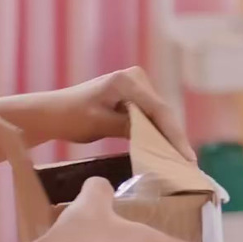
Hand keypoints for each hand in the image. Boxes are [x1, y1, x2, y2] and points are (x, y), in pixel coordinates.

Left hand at [36, 67, 196, 159]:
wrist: (52, 113)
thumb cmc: (70, 117)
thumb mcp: (100, 124)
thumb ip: (128, 127)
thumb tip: (156, 138)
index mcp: (127, 81)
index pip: (158, 110)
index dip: (174, 135)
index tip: (186, 157)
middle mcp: (136, 77)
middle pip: (163, 111)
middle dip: (175, 137)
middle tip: (189, 164)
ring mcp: (136, 85)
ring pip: (159, 115)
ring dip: (169, 136)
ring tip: (183, 160)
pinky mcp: (134, 96)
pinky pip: (151, 116)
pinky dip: (158, 132)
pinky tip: (168, 150)